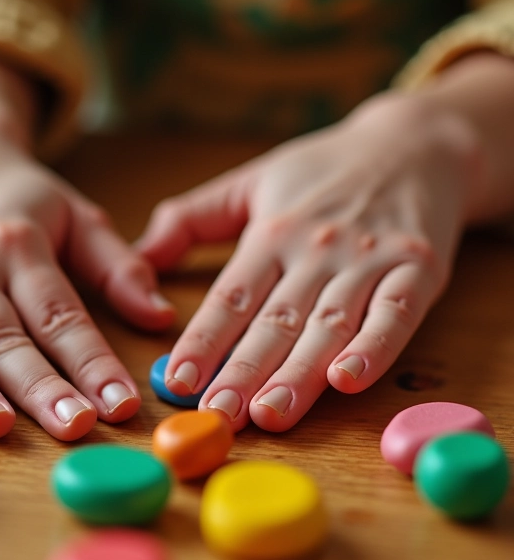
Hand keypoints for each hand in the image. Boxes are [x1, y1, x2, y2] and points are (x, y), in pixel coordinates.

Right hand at [0, 57, 173, 440]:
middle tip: (74, 426)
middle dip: (42, 385)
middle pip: (9, 335)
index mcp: (24, 246)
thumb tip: (161, 316)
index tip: (122, 406)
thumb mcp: (79, 216)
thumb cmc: (23, 198)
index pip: (62, 316)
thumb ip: (119, 266)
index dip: (93, 362)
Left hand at [137, 91, 478, 431]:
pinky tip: (348, 381)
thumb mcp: (248, 181)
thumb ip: (190, 217)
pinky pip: (395, 314)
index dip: (203, 340)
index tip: (177, 380)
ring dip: (298, 374)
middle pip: (274, 321)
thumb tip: (140, 253)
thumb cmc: (321, 170)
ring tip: (269, 415)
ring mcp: (368, 260)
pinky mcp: (418, 269)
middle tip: (216, 417)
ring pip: (327, 325)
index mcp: (271, 232)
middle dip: (243, 373)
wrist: (415, 143)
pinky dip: (375, 348)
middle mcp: (315, 250)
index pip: (230, 296)